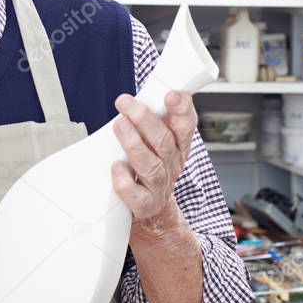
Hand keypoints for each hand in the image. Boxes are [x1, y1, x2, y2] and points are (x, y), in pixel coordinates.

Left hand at [110, 91, 196, 231]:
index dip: (182, 110)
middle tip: (125, 102)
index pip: (186, 125)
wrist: (151, 210)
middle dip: (145, 120)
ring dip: (134, 144)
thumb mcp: (155, 140)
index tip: (171, 95)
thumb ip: (151, 118)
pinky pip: (137, 196)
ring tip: (119, 125)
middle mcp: (172, 164)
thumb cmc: (149, 166)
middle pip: (164, 142)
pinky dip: (125, 182)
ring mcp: (160, 186)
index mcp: (178, 146)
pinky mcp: (145, 205)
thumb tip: (138, 92)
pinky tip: (116, 167)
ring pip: (151, 166)